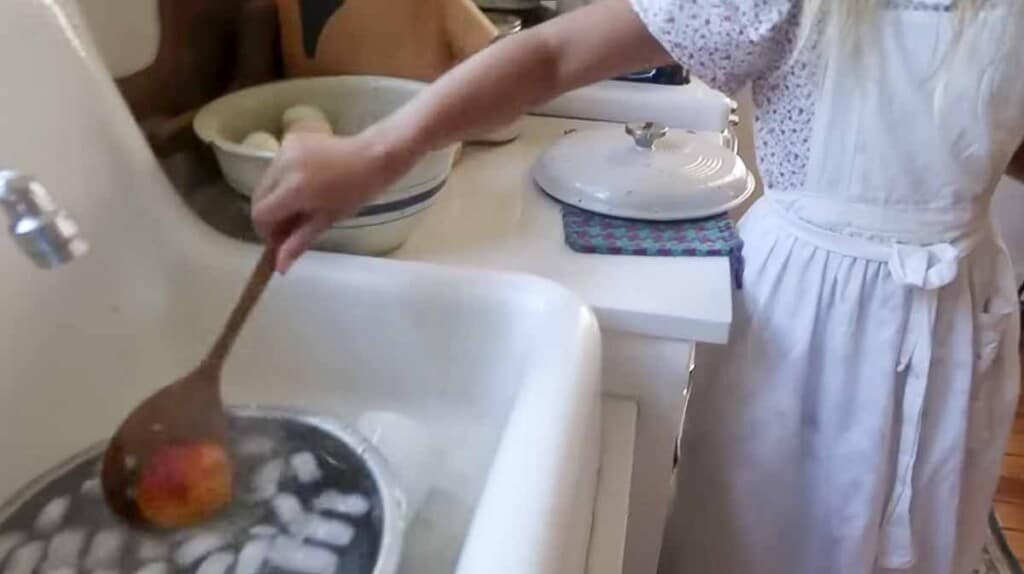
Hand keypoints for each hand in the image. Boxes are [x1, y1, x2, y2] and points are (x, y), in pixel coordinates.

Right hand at [251, 131, 413, 272]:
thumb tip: (278, 268)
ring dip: (276, 197)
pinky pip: (276, 167)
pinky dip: (283, 180)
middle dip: (271, 216)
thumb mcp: (326, 220)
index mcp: (293, 189)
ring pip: (265, 182)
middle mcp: (283, 166)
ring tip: (301, 203)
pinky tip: (305, 183)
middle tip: (292, 224)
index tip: (283, 239)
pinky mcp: (289, 140)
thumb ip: (298, 242)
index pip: (261, 215)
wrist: (372, 156)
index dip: (268, 231)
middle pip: (258, 199)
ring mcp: (284, 150)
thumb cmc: (355, 192)